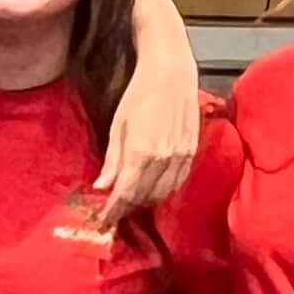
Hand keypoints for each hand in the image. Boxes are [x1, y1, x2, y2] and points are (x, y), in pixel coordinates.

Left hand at [90, 78, 200, 223]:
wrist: (171, 73)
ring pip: (162, 193)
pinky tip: (153, 189)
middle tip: (113, 211)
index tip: (103, 221)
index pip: (125, 194)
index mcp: (141, 152)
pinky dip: (164, 191)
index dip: (113, 211)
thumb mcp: (117, 125)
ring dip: (145, 201)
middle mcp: (163, 159)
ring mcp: (181, 157)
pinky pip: (178, 182)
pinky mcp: (192, 152)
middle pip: (143, 197)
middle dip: (127, 208)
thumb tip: (101, 186)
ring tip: (131, 201)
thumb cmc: (139, 94)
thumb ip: (112, 160)